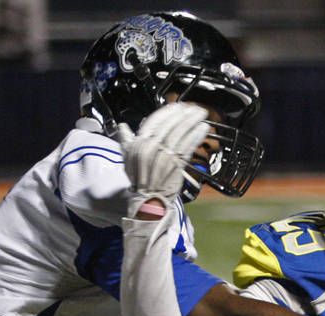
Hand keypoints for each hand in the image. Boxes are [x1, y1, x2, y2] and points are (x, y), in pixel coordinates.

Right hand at [117, 102, 209, 216]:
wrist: (149, 200)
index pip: (154, 120)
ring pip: (180, 133)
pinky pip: (187, 146)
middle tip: (195, 108)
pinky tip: (203, 129)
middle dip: (184, 114)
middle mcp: (150, 147)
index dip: (168, 112)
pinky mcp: (175, 164)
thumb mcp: (128, 158)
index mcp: (139, 143)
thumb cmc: (140, 180)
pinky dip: (196, 136)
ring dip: (193, 122)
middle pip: (170, 125)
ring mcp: (163, 156)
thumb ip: (126, 141)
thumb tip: (122, 127)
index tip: (179, 107)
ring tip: (201, 115)